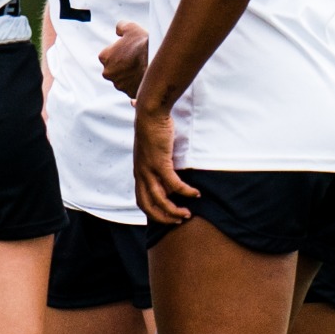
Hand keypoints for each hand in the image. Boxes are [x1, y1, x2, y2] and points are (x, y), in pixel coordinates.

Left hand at [99, 23, 147, 97]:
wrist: (156, 62)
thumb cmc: (142, 45)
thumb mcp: (130, 28)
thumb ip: (120, 27)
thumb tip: (119, 30)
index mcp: (104, 57)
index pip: (108, 55)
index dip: (119, 52)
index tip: (128, 50)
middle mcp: (108, 73)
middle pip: (114, 69)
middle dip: (123, 66)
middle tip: (136, 59)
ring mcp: (119, 85)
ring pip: (123, 80)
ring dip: (130, 76)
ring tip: (143, 68)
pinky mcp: (130, 94)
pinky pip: (133, 90)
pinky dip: (138, 86)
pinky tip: (145, 79)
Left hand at [133, 99, 196, 225]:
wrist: (149, 113)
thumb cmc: (152, 128)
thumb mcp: (153, 150)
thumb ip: (158, 161)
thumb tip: (165, 164)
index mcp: (139, 172)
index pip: (142, 200)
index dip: (154, 212)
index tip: (169, 216)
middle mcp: (141, 174)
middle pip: (148, 205)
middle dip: (164, 217)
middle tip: (179, 220)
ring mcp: (149, 170)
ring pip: (160, 200)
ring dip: (174, 210)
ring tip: (188, 214)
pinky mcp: (160, 163)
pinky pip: (174, 184)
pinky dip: (185, 191)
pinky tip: (196, 194)